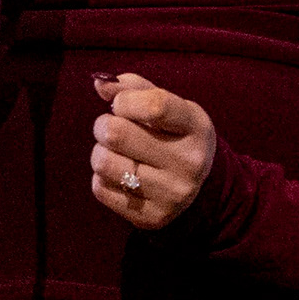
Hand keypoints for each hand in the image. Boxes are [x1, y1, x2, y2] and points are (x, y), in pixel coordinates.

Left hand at [91, 72, 213, 229]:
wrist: (200, 189)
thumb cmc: (174, 136)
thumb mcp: (168, 107)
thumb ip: (134, 89)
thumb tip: (99, 82)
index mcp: (196, 127)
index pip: (156, 106)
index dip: (125, 100)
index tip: (119, 103)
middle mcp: (189, 162)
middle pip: (117, 134)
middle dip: (103, 125)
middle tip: (109, 127)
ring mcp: (172, 193)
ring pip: (104, 163)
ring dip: (100, 153)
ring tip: (114, 152)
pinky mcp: (151, 217)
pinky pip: (101, 189)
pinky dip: (102, 178)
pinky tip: (120, 174)